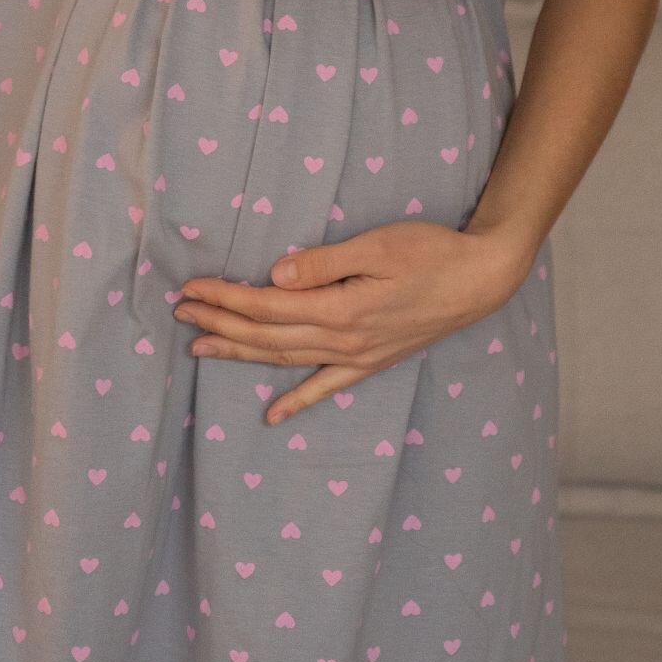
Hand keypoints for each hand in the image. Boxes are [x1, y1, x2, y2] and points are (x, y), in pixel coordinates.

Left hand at [171, 220, 531, 427]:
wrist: (480, 281)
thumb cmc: (431, 252)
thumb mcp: (378, 245)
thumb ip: (325, 262)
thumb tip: (276, 275)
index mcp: (340, 308)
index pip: (267, 305)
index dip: (226, 297)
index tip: (193, 287)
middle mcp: (343, 341)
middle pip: (267, 334)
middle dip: (221, 323)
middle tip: (181, 314)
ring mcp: (357, 357)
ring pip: (286, 359)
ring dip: (241, 353)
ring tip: (202, 347)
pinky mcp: (371, 362)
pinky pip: (326, 387)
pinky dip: (298, 401)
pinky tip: (273, 416)